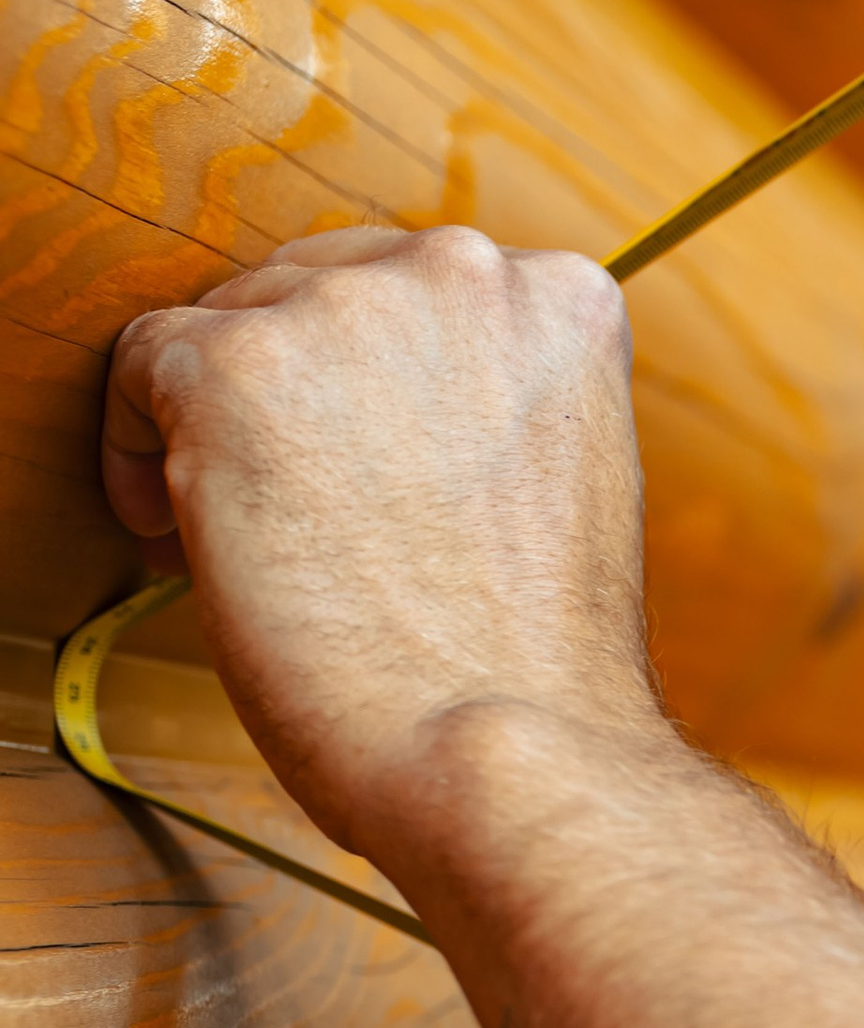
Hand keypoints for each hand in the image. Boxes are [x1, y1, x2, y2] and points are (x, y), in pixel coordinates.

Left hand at [100, 227, 659, 861]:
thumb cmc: (537, 668)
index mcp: (561, 301)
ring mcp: (345, 311)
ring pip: (232, 322)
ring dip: (222, 420)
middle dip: (297, 392)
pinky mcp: (236, 367)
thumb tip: (380, 411)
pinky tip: (176, 529)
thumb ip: (489, 409)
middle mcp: (461, 274)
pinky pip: (141, 364)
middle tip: (289, 504)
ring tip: (244, 533)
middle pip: (320, 286)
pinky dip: (138, 446)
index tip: (355, 457)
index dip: (375, 381)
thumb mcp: (560, 482)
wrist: (511, 753)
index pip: (426, 292)